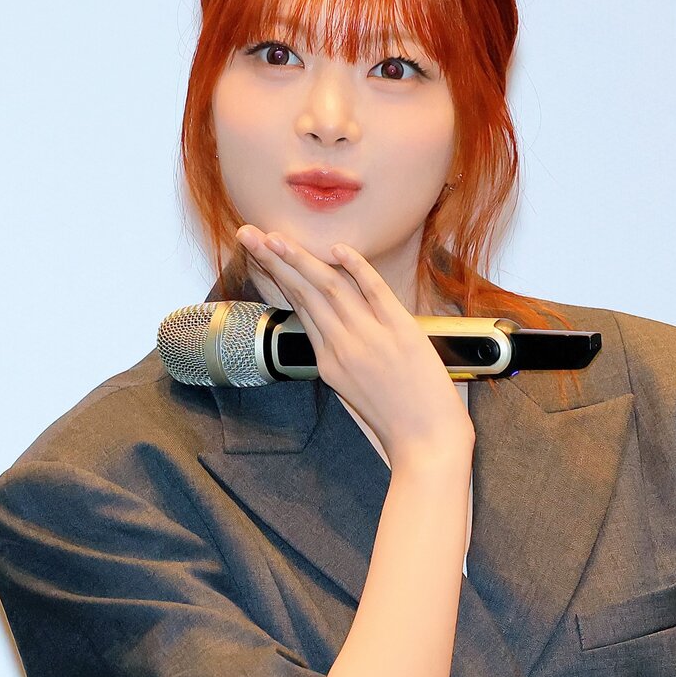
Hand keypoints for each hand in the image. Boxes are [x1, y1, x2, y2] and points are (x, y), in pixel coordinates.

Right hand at [234, 225, 474, 469]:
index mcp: (328, 362)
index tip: (263, 252)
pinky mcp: (400, 330)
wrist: (426, 443)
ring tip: (276, 237)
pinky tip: (336, 250)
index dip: (279, 276)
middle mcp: (342, 345)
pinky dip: (356, 267)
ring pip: (328, 288)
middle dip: (273, 260)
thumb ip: (340, 358)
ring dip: (301, 258)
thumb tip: (332, 329)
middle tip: (248, 234)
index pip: (299, 307)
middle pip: (302, 293)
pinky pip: (374, 290)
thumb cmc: (396, 422)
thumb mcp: (353, 392)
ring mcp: (369, 336)